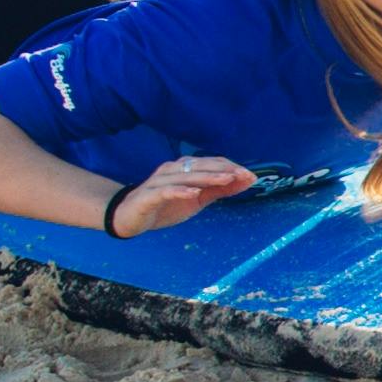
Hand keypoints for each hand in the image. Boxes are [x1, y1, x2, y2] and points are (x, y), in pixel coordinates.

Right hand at [107, 154, 258, 237]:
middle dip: (224, 170)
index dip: (231, 167)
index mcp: (184, 169)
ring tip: (226, 179)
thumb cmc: (165, 205)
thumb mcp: (197, 199)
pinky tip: (194, 193)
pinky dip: (180, 191)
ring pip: (185, 176)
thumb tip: (245, 181)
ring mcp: (159, 182)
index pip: (211, 163)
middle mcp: (172, 170)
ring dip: (207, 177)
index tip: (251, 175)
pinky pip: (165, 191)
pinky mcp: (148, 196)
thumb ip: (219, 190)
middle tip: (244, 175)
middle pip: (200, 166)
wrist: (130, 217)